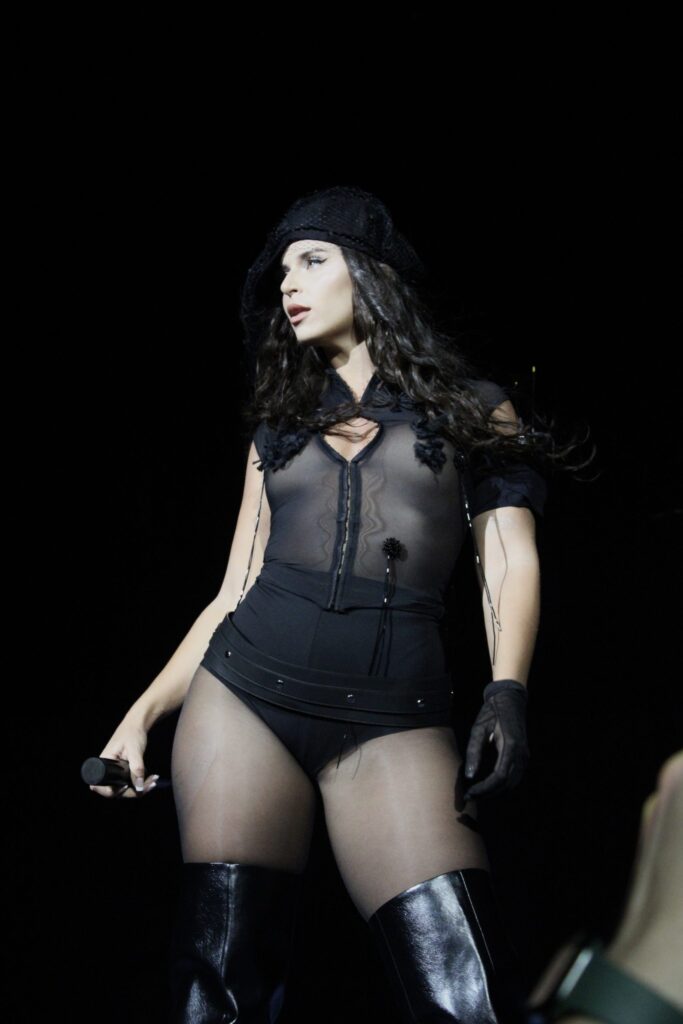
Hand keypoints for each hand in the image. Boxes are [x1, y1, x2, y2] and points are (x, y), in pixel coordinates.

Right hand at [89, 715, 158, 798]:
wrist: (138, 724)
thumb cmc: (133, 733)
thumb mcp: (135, 750)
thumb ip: (137, 768)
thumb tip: (138, 787)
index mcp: (103, 764)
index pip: (102, 787)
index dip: (115, 791)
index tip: (128, 787)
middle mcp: (107, 770)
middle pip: (116, 791)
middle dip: (133, 792)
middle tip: (150, 785)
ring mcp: (115, 772)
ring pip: (124, 789)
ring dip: (139, 789)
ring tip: (153, 781)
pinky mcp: (123, 772)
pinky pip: (130, 784)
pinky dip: (140, 784)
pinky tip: (151, 779)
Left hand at [463, 679, 529, 800]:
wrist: (510, 700)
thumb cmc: (492, 712)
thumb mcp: (479, 729)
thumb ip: (474, 752)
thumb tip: (469, 776)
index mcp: (510, 746)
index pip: (499, 777)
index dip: (484, 789)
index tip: (469, 794)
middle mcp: (521, 754)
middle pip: (506, 784)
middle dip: (487, 794)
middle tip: (469, 797)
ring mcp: (525, 756)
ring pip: (512, 784)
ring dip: (495, 792)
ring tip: (476, 793)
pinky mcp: (523, 757)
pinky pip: (514, 777)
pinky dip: (501, 786)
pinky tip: (487, 786)